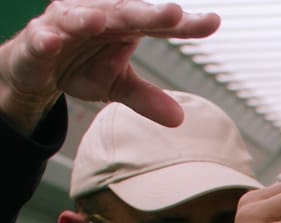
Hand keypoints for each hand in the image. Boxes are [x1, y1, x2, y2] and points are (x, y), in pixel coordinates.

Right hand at [0, 0, 219, 134]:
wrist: (35, 67)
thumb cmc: (82, 66)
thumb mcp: (117, 85)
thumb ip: (146, 98)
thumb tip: (180, 119)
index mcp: (125, 27)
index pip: (160, 25)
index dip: (186, 25)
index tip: (213, 22)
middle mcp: (98, 16)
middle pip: (126, 13)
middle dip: (149, 13)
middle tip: (174, 13)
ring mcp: (65, 24)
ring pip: (80, 17)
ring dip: (92, 17)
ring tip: (105, 20)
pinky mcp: (37, 39)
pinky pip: (40, 38)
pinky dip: (46, 38)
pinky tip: (52, 41)